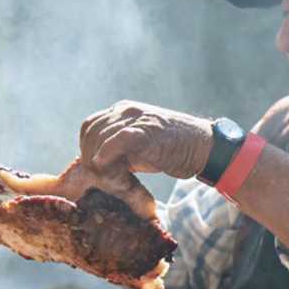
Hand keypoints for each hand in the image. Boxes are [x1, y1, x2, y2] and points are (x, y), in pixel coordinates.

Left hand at [79, 100, 212, 178]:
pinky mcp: (146, 130)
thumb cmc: (171, 150)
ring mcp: (136, 118)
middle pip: (90, 131)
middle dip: (89, 155)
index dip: (87, 148)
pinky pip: (116, 139)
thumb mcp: (138, 146)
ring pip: (100, 136)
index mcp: (122, 111)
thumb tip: (96, 165)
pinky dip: (106, 155)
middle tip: (101, 176)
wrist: (202, 147)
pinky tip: (107, 168)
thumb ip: (117, 150)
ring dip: (99, 160)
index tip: (94, 167)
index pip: (90, 126)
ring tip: (112, 177)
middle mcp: (126, 110)